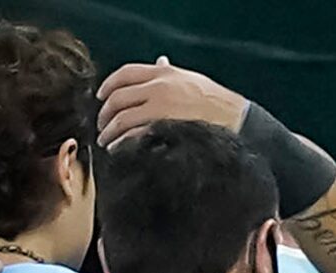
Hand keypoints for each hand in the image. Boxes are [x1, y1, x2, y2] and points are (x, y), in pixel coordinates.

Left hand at [98, 58, 249, 146]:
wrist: (234, 121)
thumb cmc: (215, 102)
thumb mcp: (190, 79)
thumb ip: (170, 73)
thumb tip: (159, 62)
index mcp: (163, 73)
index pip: (125, 73)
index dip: (108, 84)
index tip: (101, 96)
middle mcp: (158, 87)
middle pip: (118, 96)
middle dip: (105, 112)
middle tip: (102, 124)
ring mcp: (160, 108)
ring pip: (122, 117)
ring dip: (109, 130)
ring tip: (106, 140)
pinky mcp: (163, 128)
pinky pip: (133, 134)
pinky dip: (121, 142)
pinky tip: (118, 148)